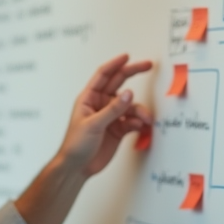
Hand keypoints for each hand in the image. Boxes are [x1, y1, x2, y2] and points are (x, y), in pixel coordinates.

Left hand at [57, 54, 151, 176]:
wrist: (77, 167)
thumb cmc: (75, 144)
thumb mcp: (93, 124)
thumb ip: (113, 109)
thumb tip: (128, 93)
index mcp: (89, 98)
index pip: (103, 75)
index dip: (115, 64)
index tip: (127, 56)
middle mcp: (100, 104)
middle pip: (119, 83)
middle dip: (133, 73)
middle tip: (147, 66)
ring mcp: (110, 116)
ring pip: (129, 105)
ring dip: (139, 110)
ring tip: (145, 118)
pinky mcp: (118, 129)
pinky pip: (132, 120)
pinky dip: (138, 123)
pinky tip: (140, 127)